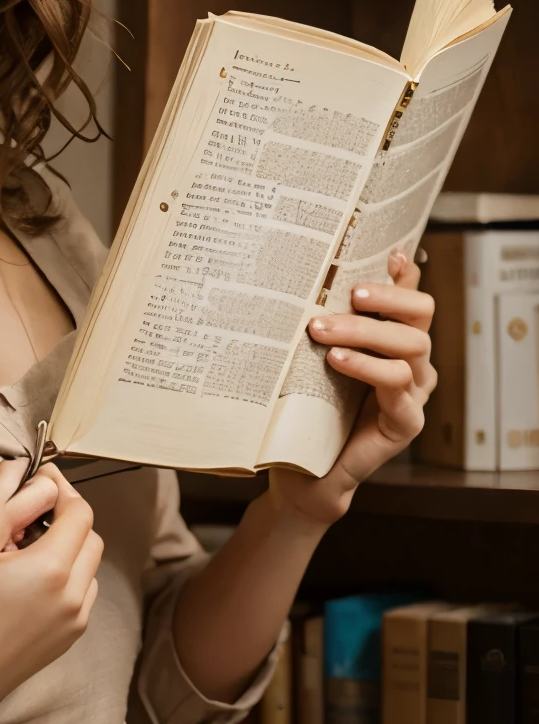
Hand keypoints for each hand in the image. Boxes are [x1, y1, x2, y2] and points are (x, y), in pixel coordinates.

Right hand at [0, 457, 102, 723]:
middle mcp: (75, 596)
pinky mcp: (66, 641)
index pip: (79, 510)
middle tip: (27, 515)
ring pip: (88, 568)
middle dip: (65, 518)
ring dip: (67, 550)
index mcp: (55, 568)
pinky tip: (27, 582)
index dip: (60, 489)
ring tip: (24, 550)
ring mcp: (74, 622)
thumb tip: (19, 467)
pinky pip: (79, 596)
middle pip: (90, 537)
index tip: (36, 480)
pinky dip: (65, 579)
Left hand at [270, 249, 435, 527]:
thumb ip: (326, 323)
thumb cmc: (307, 409)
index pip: (412, 298)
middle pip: (420, 315)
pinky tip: (337, 360)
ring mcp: (414, 393)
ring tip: (322, 330)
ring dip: (365, 332)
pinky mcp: (407, 422)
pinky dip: (367, 367)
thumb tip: (309, 277)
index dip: (406, 275)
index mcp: (396, 341)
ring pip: (409, 346)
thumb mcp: (314, 356)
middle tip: (350, 293)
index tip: (391, 253)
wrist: (302, 470)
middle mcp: (413, 363)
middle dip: (387, 297)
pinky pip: (396, 385)